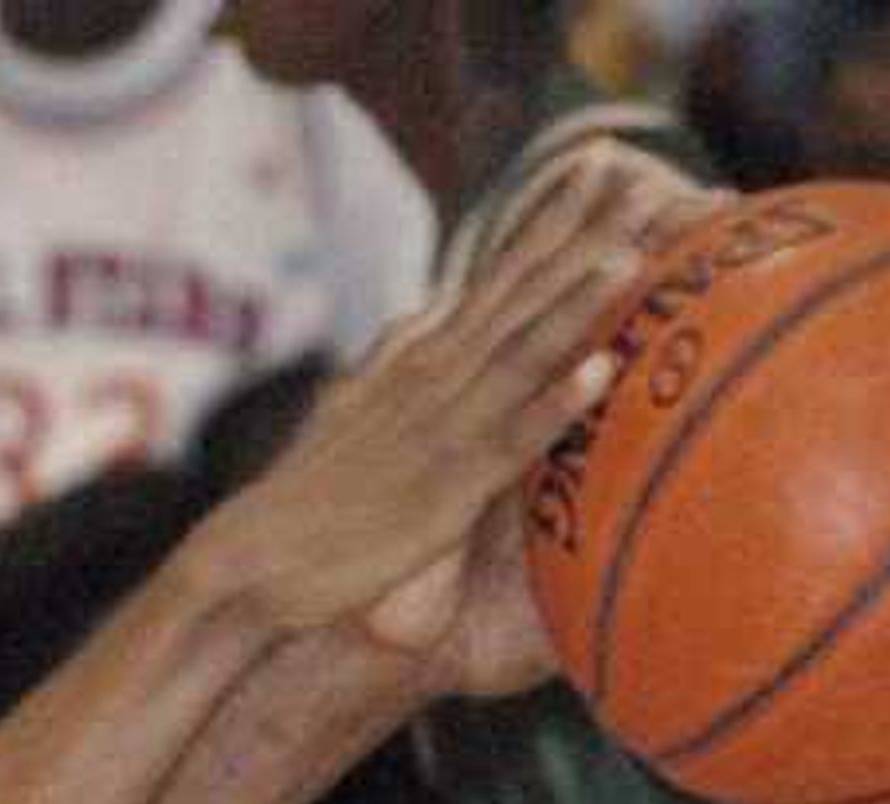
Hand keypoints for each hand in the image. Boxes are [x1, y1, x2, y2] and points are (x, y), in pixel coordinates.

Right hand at [196, 138, 701, 674]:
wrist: (256, 555)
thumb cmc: (314, 499)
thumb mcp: (362, 409)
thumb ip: (403, 362)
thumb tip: (432, 321)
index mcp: (418, 350)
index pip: (497, 271)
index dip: (552, 216)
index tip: (601, 162)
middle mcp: (432, 369)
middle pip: (518, 287)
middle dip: (579, 229)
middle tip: (634, 170)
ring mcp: (442, 423)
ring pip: (523, 347)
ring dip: (579, 298)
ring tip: (631, 250)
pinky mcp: (447, 485)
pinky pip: (513, 436)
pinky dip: (557, 400)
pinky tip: (601, 370)